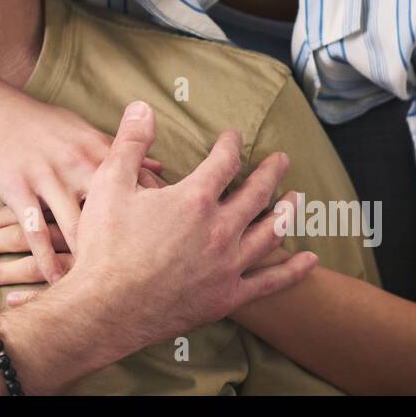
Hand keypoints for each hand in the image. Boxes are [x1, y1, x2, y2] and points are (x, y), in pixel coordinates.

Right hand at [0, 84, 160, 284]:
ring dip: (90, 261)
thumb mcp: (80, 129)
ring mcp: (47, 176)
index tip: (179, 244)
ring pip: (75, 225)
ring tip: (109, 293)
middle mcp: (77, 162)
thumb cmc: (36, 120)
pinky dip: (46, 260)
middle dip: (134, 244)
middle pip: (114, 208)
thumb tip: (160, 167)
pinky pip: (35, 231)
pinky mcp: (18, 188)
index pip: (138, 183)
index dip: (160, 216)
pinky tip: (56, 282)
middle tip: (152, 278)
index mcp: (96, 148)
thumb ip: (120, 153)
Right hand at [31, 100, 316, 349]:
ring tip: (297, 200)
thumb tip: (142, 107)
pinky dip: (293, 270)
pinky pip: (270, 282)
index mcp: (194, 200)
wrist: (104, 309)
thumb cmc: (104, 246)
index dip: (230, 145)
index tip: (233, 136)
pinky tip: (311, 261)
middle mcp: (219, 230)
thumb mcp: (109, 183)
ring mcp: (227, 266)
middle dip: (270, 173)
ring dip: (287, 213)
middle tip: (282, 159)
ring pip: (270, 233)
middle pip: (256, 194)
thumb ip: (130, 142)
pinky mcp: (227, 297)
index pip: (223, 162)